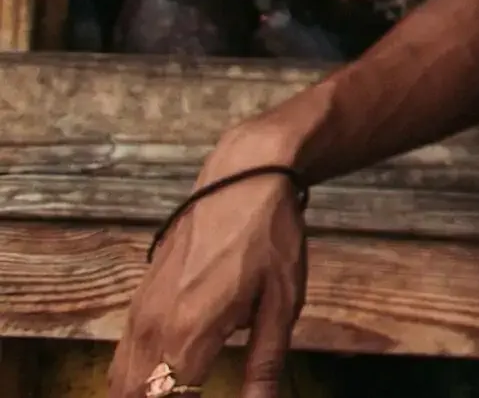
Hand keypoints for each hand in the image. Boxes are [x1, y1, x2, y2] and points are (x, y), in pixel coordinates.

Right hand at [107, 156, 307, 397]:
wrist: (243, 179)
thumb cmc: (271, 239)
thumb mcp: (283, 303)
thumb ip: (265, 363)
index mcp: (189, 333)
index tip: (204, 396)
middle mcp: (153, 328)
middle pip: (132, 396)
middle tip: (191, 393)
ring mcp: (139, 313)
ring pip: (119, 381)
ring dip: (141, 394)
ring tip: (178, 391)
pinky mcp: (138, 301)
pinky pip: (122, 356)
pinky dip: (134, 379)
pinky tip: (162, 382)